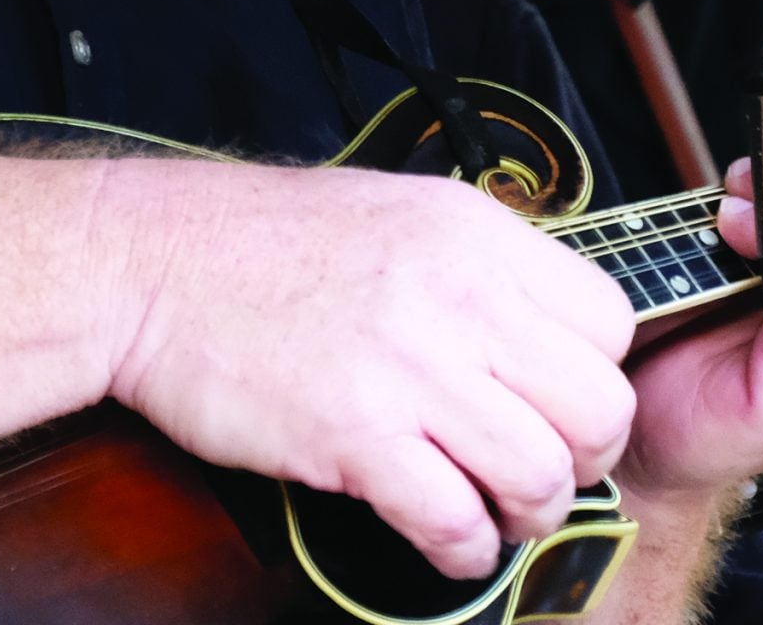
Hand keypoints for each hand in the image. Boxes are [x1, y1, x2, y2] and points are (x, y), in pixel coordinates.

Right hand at [102, 156, 637, 582]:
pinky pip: (454, 520)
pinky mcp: (354, 434)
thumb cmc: (261, 242)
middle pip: (598, 406)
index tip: (558, 401)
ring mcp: (408, 366)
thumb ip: (478, 265)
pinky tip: (441, 536)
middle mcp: (458, 295)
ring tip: (491, 508)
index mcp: (475, 233)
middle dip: (582, 458)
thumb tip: (541, 328)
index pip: (609, 319)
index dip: (594, 375)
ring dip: (527, 510)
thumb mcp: (398, 213)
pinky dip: (462, 549)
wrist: (153, 261)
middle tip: (540, 467)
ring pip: (542, 472)